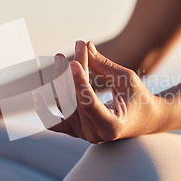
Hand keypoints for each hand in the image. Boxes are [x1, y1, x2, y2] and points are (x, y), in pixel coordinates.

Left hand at [33, 41, 164, 143]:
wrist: (144, 119)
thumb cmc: (139, 98)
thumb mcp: (125, 79)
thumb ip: (103, 65)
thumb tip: (85, 45)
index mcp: (112, 126)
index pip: (89, 104)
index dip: (79, 82)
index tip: (73, 61)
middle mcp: (95, 135)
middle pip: (75, 100)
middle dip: (74, 71)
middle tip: (77, 46)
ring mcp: (83, 135)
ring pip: (64, 104)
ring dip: (60, 79)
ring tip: (60, 56)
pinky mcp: (75, 131)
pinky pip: (54, 122)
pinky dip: (43, 110)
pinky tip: (36, 94)